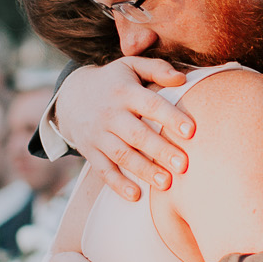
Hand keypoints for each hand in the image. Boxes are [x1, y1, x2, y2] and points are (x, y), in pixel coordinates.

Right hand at [51, 58, 194, 201]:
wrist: (71, 95)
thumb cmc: (114, 81)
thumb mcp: (131, 66)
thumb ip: (157, 69)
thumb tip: (182, 78)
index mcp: (124, 91)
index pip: (151, 104)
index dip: (170, 117)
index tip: (191, 131)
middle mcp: (110, 113)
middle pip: (137, 134)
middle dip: (160, 150)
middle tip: (183, 165)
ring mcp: (98, 134)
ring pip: (121, 155)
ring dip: (143, 170)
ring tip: (166, 183)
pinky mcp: (89, 151)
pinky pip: (103, 170)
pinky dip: (117, 184)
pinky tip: (135, 195)